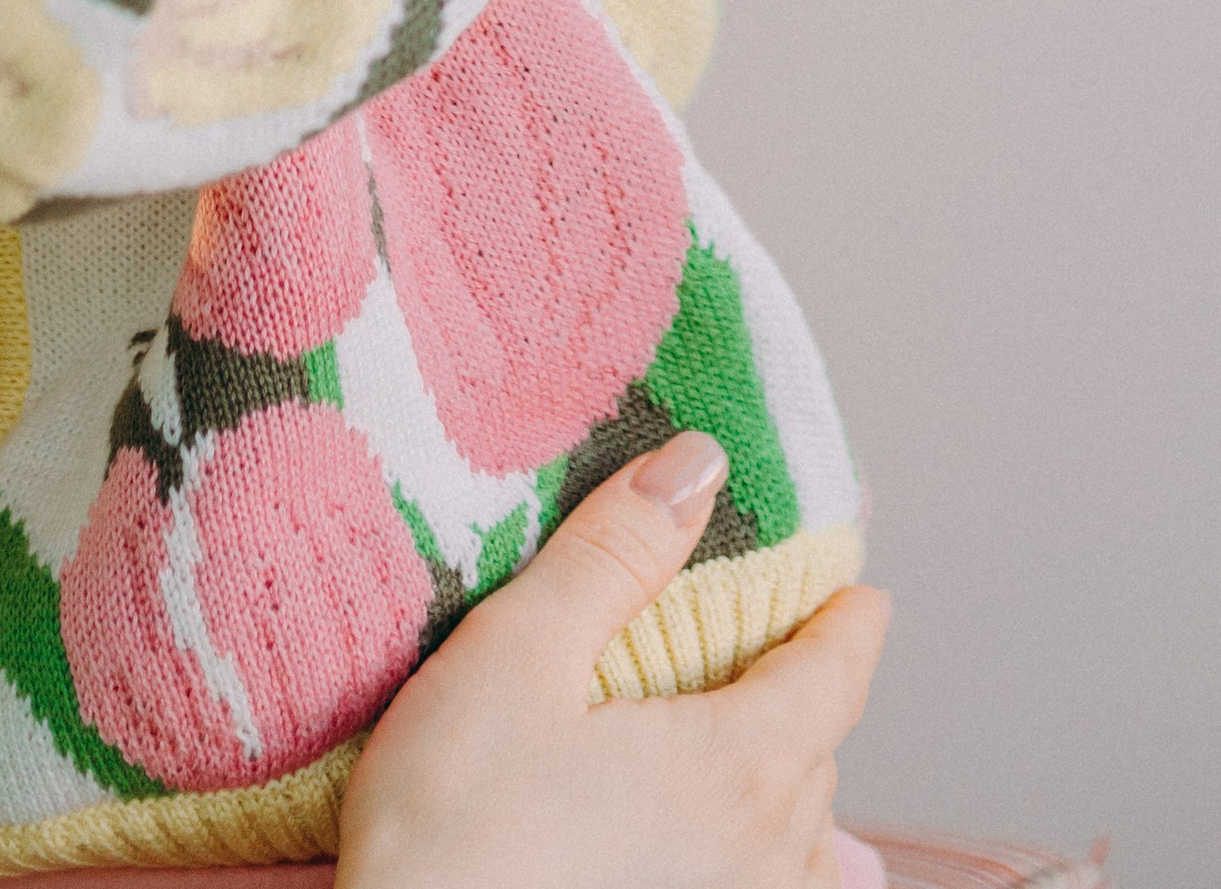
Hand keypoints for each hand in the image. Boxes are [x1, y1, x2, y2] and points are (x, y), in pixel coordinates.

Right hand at [338, 435, 888, 888]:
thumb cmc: (453, 826)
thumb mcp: (517, 655)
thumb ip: (612, 556)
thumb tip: (694, 465)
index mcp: (734, 766)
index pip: (834, 677)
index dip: (850, 622)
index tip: (861, 588)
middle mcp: (758, 853)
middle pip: (818, 752)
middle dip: (809, 687)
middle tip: (780, 635)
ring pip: (801, 838)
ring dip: (794, 778)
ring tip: (767, 738)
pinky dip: (782, 864)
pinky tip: (762, 859)